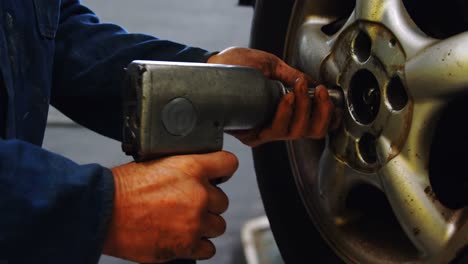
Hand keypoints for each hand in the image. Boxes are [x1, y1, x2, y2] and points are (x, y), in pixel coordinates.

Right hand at [103, 151, 238, 262]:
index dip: (223, 170)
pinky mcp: (186, 245)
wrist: (103, 212)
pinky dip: (198, 245)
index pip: (229, 163)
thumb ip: (184, 168)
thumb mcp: (158, 163)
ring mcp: (194, 221)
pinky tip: (182, 238)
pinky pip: (209, 248)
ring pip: (218, 225)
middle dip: (208, 203)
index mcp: (191, 167)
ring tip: (183, 223)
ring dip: (204, 225)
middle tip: (187, 205)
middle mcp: (198, 194)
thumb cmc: (123, 188)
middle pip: (223, 201)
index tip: (219, 175)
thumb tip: (199, 173)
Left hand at [208, 47, 340, 146]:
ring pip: (294, 132)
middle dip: (319, 111)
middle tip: (317, 91)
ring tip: (298, 89)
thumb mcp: (271, 66)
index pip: (313, 124)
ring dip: (302, 108)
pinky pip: (274, 131)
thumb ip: (293, 76)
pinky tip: (286, 98)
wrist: (213, 64)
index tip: (331, 99)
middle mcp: (274, 126)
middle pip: (308, 132)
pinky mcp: (250, 133)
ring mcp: (263, 131)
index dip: (328, 116)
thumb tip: (314, 85)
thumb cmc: (237, 65)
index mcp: (283, 113)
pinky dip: (285, 114)